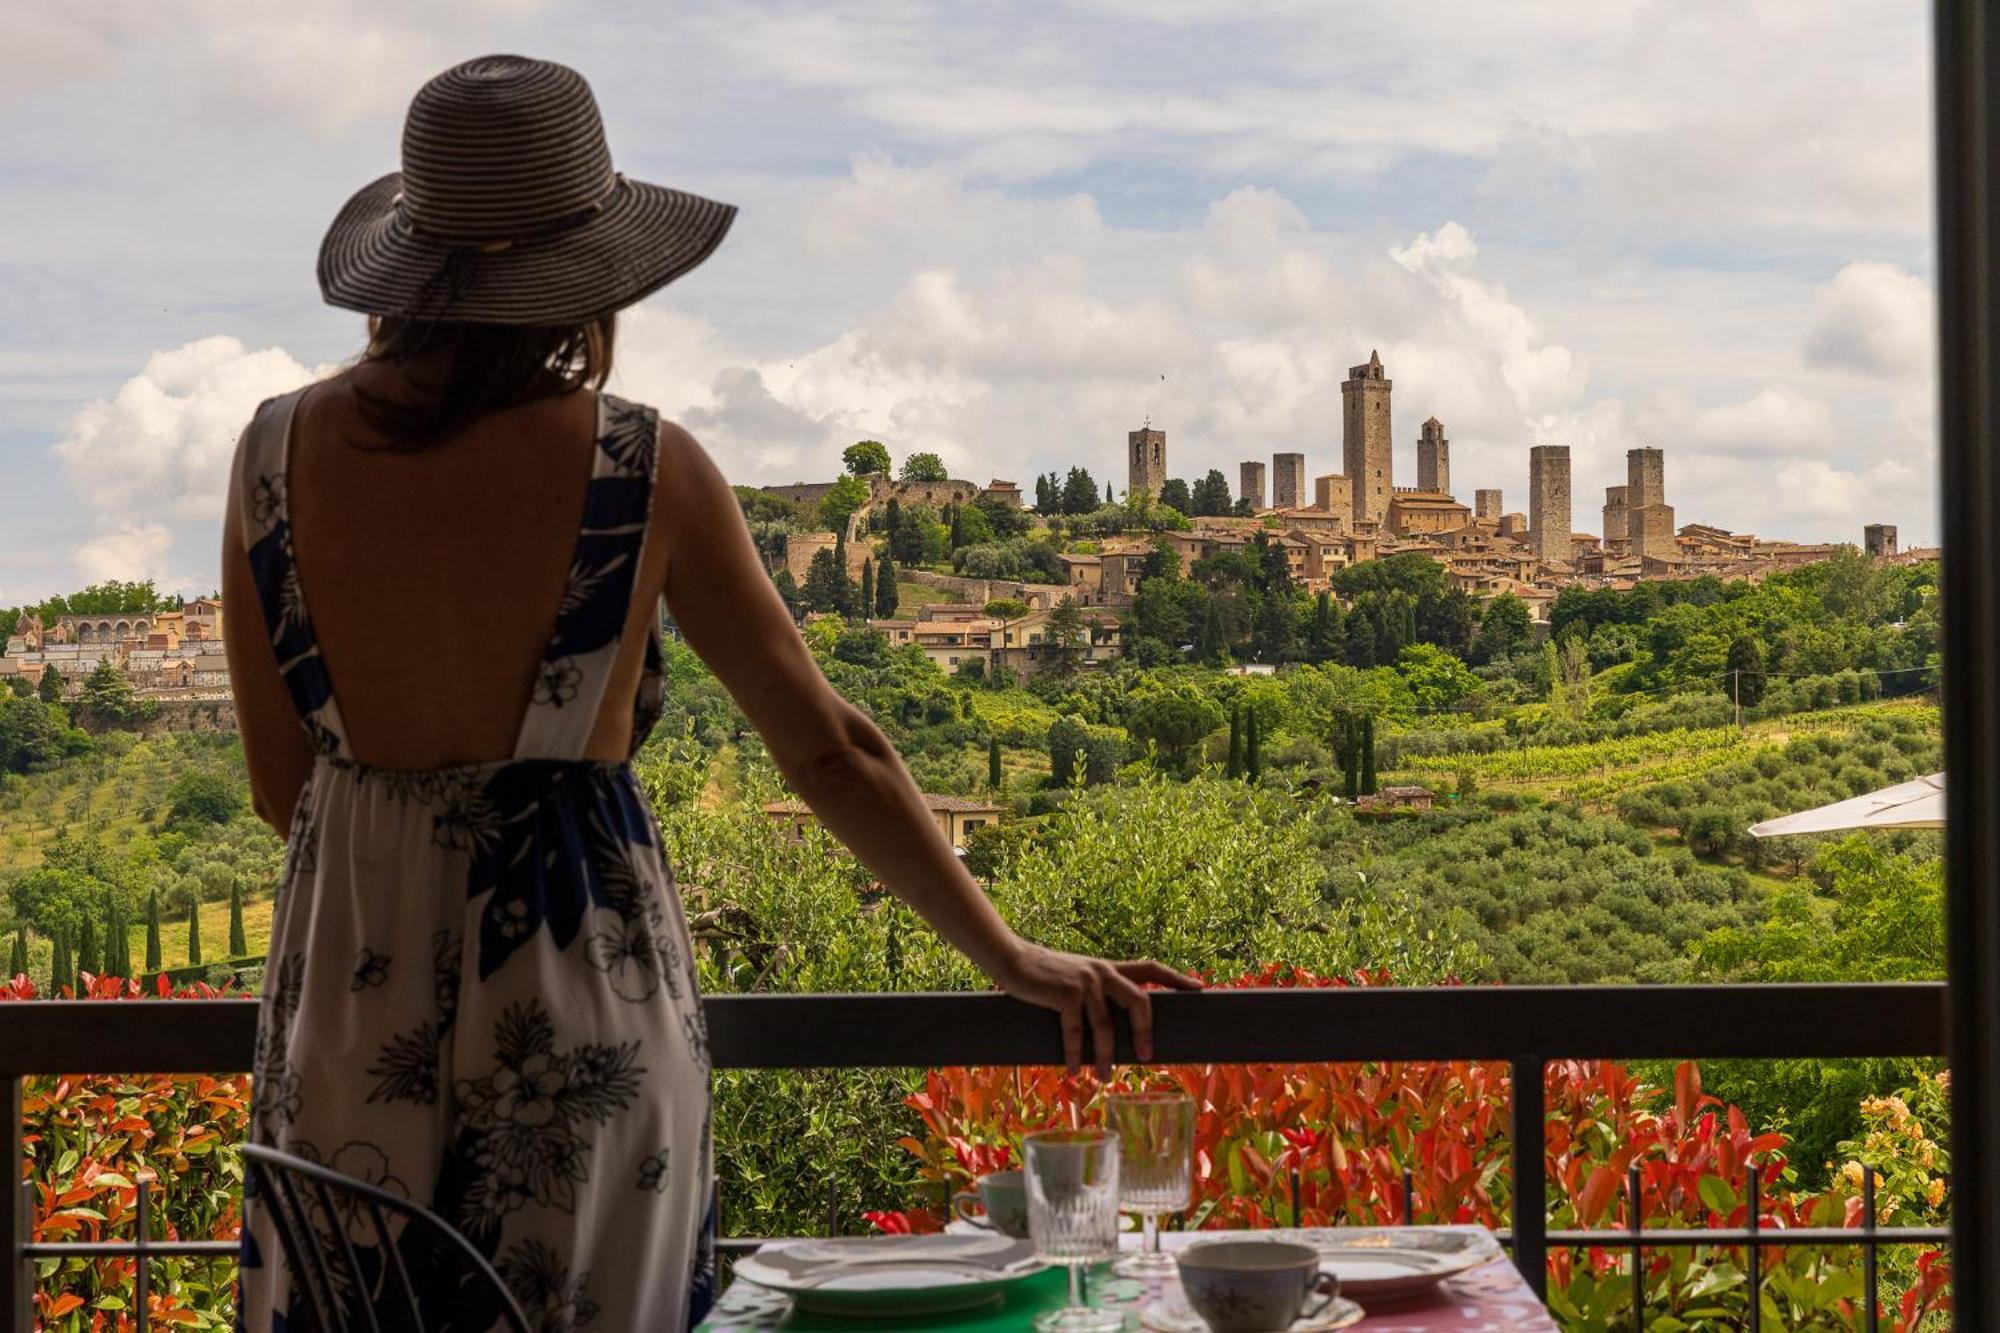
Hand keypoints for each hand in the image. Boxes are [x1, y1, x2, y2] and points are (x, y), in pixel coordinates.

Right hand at [989, 940, 1202, 1075]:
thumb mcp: (1077, 978)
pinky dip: (1075, 1054)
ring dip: (1104, 1055)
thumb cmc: (1044, 976)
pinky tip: (1074, 1071)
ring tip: (1103, 1077)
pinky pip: (1076, 1031)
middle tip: (1147, 1057)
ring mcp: (1086, 982)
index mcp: (1109, 969)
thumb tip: (1111, 1032)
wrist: (1012, 960)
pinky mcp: (1066, 993)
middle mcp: (1103, 972)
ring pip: (1106, 1025)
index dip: (1177, 978)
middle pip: (1140, 999)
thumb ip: (1096, 995)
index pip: (1151, 968)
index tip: (1200, 989)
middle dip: (1145, 1030)